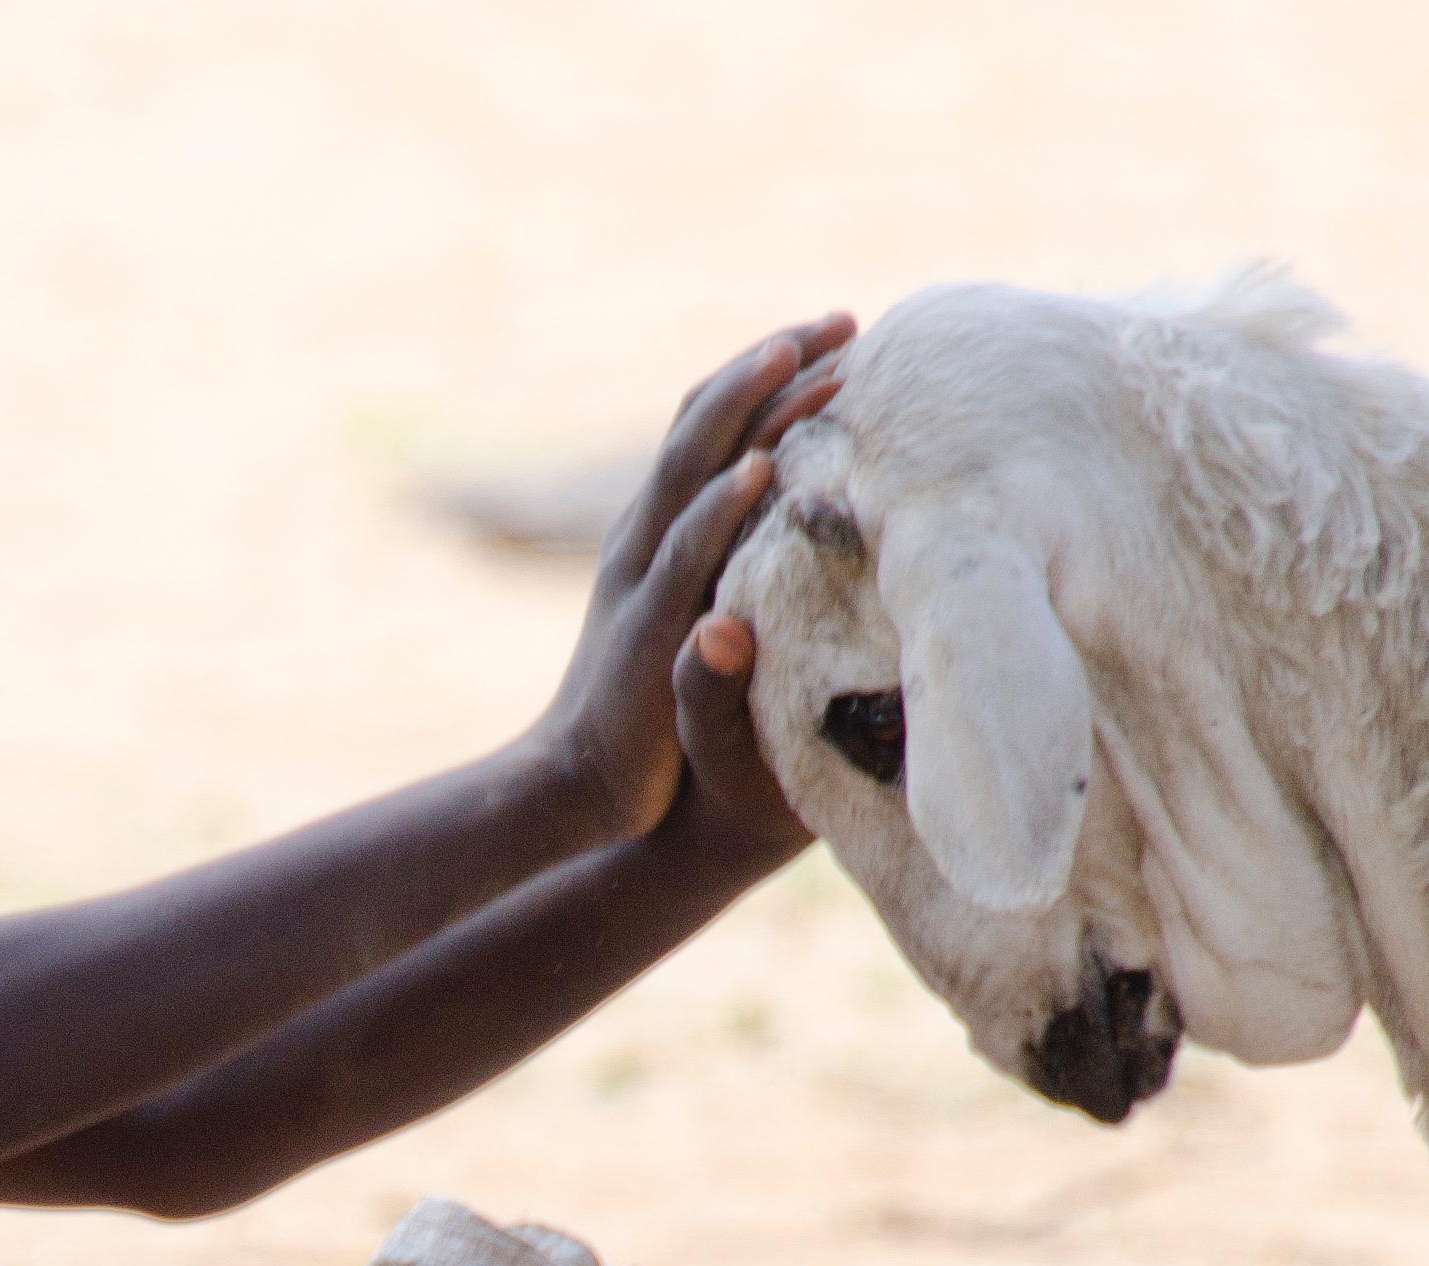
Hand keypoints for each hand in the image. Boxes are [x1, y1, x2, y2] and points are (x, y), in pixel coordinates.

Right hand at [531, 313, 852, 845]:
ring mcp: (643, 574)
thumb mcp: (701, 619)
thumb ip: (734, 570)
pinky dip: (723, 504)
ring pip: (694, 468)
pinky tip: (764, 469)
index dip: (769, 371)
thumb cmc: (652, 712)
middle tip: (845, 319)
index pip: (712, 423)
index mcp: (660, 525)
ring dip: (751, 408)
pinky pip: (688, 553)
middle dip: (775, 363)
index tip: (838, 332)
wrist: (583, 782)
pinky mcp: (648, 627)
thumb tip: (794, 525)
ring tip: (805, 359)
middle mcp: (646, 532)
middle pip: (706, 420)